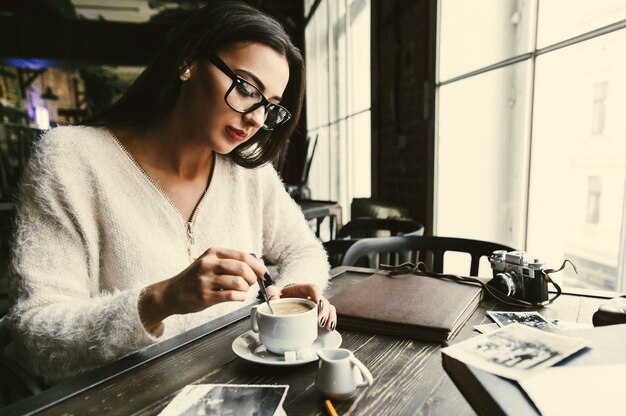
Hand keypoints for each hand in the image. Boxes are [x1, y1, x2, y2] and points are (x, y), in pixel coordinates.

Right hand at [139, 247, 266, 334]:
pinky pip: (231, 296)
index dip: (257, 265)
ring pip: (238, 283)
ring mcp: (205, 280)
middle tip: (252, 284)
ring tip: (242, 291)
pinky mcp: (204, 296)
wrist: (171, 293)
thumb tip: (259, 262)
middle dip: (252, 278)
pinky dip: (239, 297)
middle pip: (243, 268)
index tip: (263, 273)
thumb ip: (234, 261)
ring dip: (246, 289)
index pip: (243, 256)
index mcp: (213, 253)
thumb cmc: (194, 278)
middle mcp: (209, 264)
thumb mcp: (211, 262)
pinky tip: (237, 297)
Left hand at [265, 283, 336, 331]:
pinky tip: (329, 328)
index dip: (317, 295)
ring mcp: (316, 306)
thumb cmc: (280, 295)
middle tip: (319, 321)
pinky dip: (331, 321)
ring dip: (329, 317)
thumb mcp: (274, 292)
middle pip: (323, 300)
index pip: (313, 288)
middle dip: (324, 311)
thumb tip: (272, 300)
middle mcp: (311, 297)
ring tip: (326, 326)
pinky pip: (329, 316)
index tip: (318, 304)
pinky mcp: (318, 314)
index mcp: (301, 289)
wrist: (281, 301)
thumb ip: (271, 293)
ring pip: (329, 308)